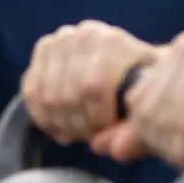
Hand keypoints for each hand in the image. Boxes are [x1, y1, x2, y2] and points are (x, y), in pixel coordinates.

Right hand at [21, 20, 157, 144]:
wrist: (132, 58)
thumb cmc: (147, 85)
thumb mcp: (151, 100)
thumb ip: (133, 126)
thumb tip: (102, 146)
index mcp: (115, 43)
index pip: (93, 87)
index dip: (97, 119)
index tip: (106, 132)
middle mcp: (85, 35)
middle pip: (68, 95)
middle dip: (80, 125)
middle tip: (92, 136)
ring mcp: (61, 41)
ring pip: (48, 97)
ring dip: (62, 124)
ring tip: (79, 132)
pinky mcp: (44, 49)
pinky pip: (32, 93)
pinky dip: (43, 118)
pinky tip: (61, 128)